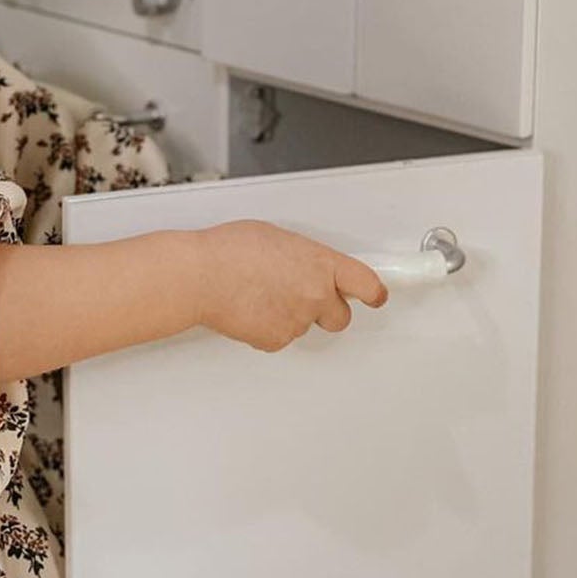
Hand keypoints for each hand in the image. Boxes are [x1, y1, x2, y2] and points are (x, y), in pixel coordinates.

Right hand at [192, 219, 388, 350]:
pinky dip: (269, 326)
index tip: (377, 295)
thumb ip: (303, 256)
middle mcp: (315, 295)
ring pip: (305, 325)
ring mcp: (297, 321)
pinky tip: (251, 308)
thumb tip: (304, 265)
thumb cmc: (228, 250)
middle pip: (341, 316)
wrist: (200, 276)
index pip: (366, 284)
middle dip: (327, 308)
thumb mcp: (277, 237)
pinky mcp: (276, 340)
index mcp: (320, 263)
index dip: (374, 292)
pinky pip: (281, 336)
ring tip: (261, 294)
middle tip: (304, 296)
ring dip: (291, 314)